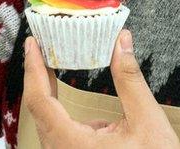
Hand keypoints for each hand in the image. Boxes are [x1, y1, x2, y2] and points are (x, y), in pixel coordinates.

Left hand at [23, 30, 179, 148]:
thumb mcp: (147, 121)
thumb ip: (130, 80)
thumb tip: (122, 41)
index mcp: (71, 144)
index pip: (38, 99)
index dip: (33, 68)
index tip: (32, 42)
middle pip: (38, 108)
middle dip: (39, 74)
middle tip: (43, 44)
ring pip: (47, 121)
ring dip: (48, 91)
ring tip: (53, 61)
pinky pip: (58, 131)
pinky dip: (59, 108)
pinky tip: (68, 94)